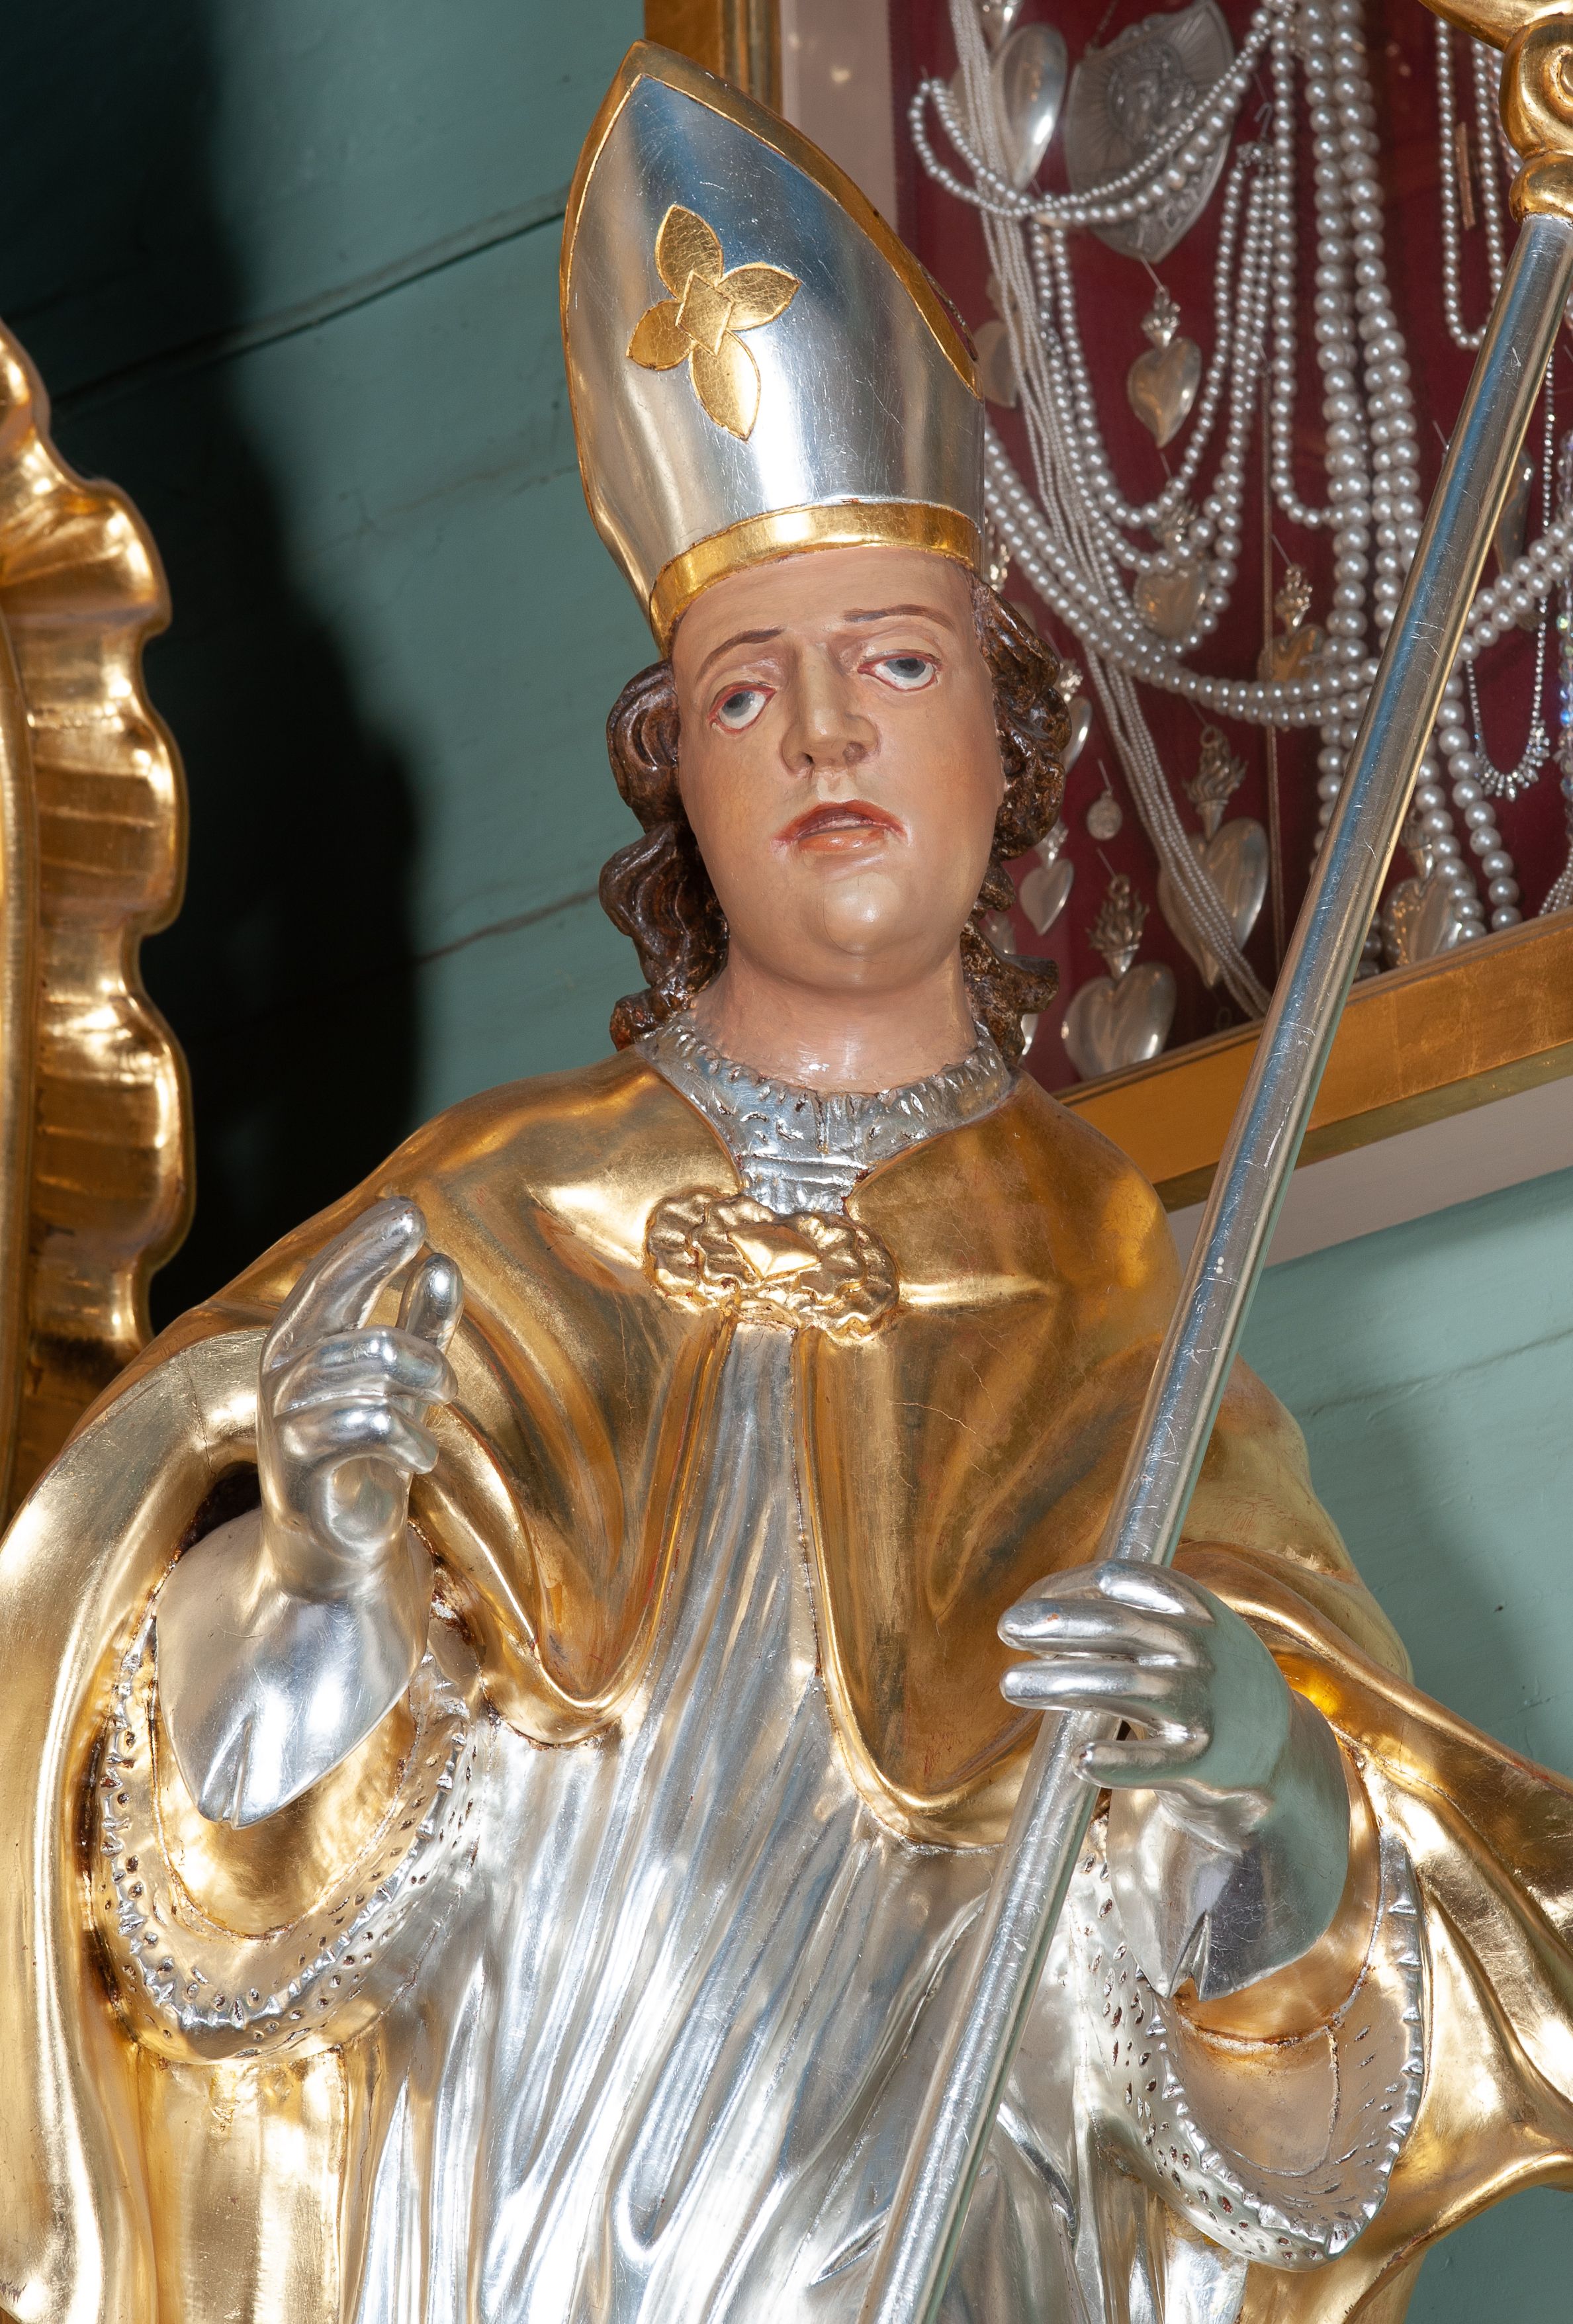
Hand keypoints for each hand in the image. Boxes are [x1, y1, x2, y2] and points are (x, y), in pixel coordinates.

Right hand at [258, 1196, 462, 1600]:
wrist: (334, 1553)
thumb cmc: (366, 1458)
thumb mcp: (403, 1385)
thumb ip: (421, 1327)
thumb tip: (444, 1261)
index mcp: (301, 1345)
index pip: (326, 1278)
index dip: (364, 1243)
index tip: (412, 1212)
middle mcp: (282, 1376)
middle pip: (339, 1314)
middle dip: (410, 1326)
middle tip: (448, 1372)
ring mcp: (283, 1423)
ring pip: (358, 1366)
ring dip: (418, 1382)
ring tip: (441, 1411)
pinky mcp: (297, 1472)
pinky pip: (360, 1426)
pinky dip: (407, 1436)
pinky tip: (423, 1456)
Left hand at [999, 1561, 1351, 1996]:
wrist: (1278, 1759)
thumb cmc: (1207, 1686)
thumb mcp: (1188, 1640)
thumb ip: (1128, 1624)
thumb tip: (1040, 1614)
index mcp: (1202, 1614)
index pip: (1140, 1582)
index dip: (1084, 1584)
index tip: (1037, 1595)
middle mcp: (1205, 1653)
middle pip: (1122, 1628)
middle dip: (1059, 1623)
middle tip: (1007, 1626)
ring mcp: (1204, 1705)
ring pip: (1123, 1687)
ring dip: (1060, 1683)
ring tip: (1010, 1684)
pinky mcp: (1204, 1760)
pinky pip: (1154, 1762)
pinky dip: (1118, 1762)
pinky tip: (1081, 1760)